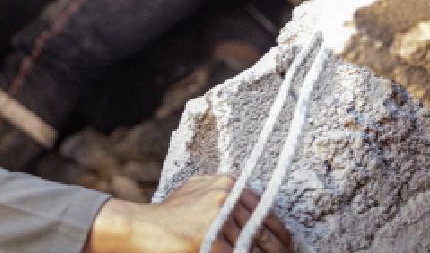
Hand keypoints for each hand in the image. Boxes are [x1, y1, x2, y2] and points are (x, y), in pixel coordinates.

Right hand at [85, 174, 293, 252]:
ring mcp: (219, 218)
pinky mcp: (212, 240)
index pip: (264, 209)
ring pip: (254, 247)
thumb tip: (254, 210)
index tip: (287, 243)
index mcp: (227, 183)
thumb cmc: (170, 213)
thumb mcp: (197, 191)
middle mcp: (226, 196)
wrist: (143, 227)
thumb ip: (224, 193)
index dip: (279, 230)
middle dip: (277, 248)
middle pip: (263, 230)